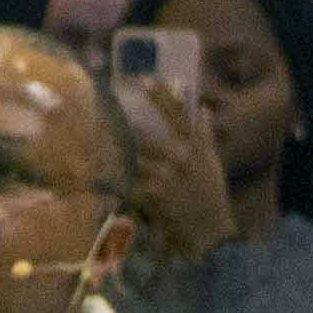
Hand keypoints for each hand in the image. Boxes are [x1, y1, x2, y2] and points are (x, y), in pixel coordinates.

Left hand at [114, 79, 230, 263]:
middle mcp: (179, 157)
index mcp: (194, 147)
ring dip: (120, 161)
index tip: (145, 79)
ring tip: (103, 159)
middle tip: (106, 124)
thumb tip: (203, 109)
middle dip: (128, 136)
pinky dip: (112, 186)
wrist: (211, 233)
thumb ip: (205, 135)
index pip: (177, 115)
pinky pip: (125, 184)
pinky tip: (99, 185)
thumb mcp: (213, 164)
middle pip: (144, 137)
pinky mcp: (151, 195)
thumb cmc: (212, 197)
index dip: (161, 96)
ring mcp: (164, 176)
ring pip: (134, 160)